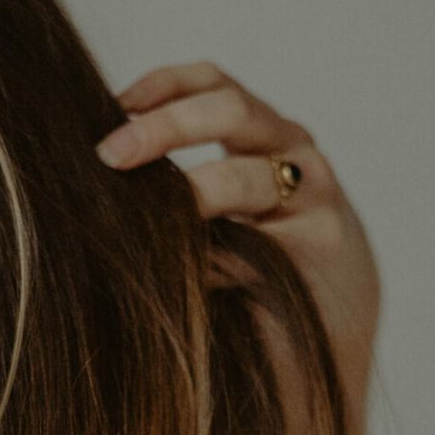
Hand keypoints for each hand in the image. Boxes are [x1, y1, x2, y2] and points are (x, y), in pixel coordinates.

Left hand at [96, 61, 381, 384]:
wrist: (334, 350)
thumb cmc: (265, 282)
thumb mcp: (227, 220)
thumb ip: (186, 190)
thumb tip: (101, 175)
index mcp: (268, 139)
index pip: (216, 85)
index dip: (165, 84)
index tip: (115, 101)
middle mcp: (297, 156)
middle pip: (230, 111)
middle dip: (164, 127)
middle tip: (110, 155)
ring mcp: (316, 198)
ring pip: (243, 177)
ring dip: (186, 195)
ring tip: (136, 221)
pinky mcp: (323, 246)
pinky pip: (254, 243)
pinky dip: (209, 259)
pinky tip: (181, 278)